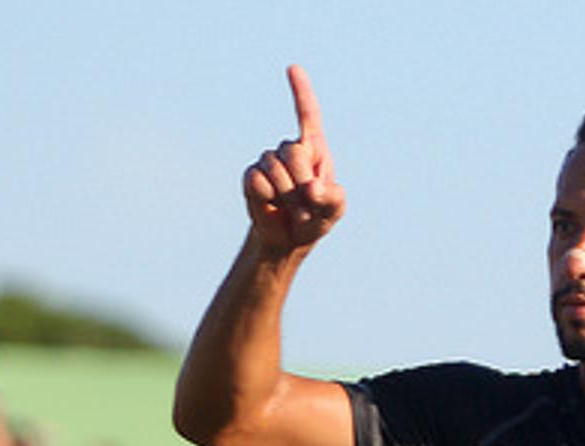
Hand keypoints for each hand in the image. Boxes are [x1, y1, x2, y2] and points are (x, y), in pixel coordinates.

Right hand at [243, 65, 346, 254]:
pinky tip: (271, 206)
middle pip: (293, 152)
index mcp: (314, 150)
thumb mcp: (333, 210)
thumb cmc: (316, 217)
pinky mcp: (250, 176)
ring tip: (292, 209)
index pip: (308, 115)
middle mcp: (289, 150)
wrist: (288, 238)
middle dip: (302, 182)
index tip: (293, 68)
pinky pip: (257, 182)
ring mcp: (267, 161)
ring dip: (287, 196)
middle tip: (306, 205)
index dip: (301, 92)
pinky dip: (267, 199)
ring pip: (275, 169)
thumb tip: (312, 188)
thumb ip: (332, 199)